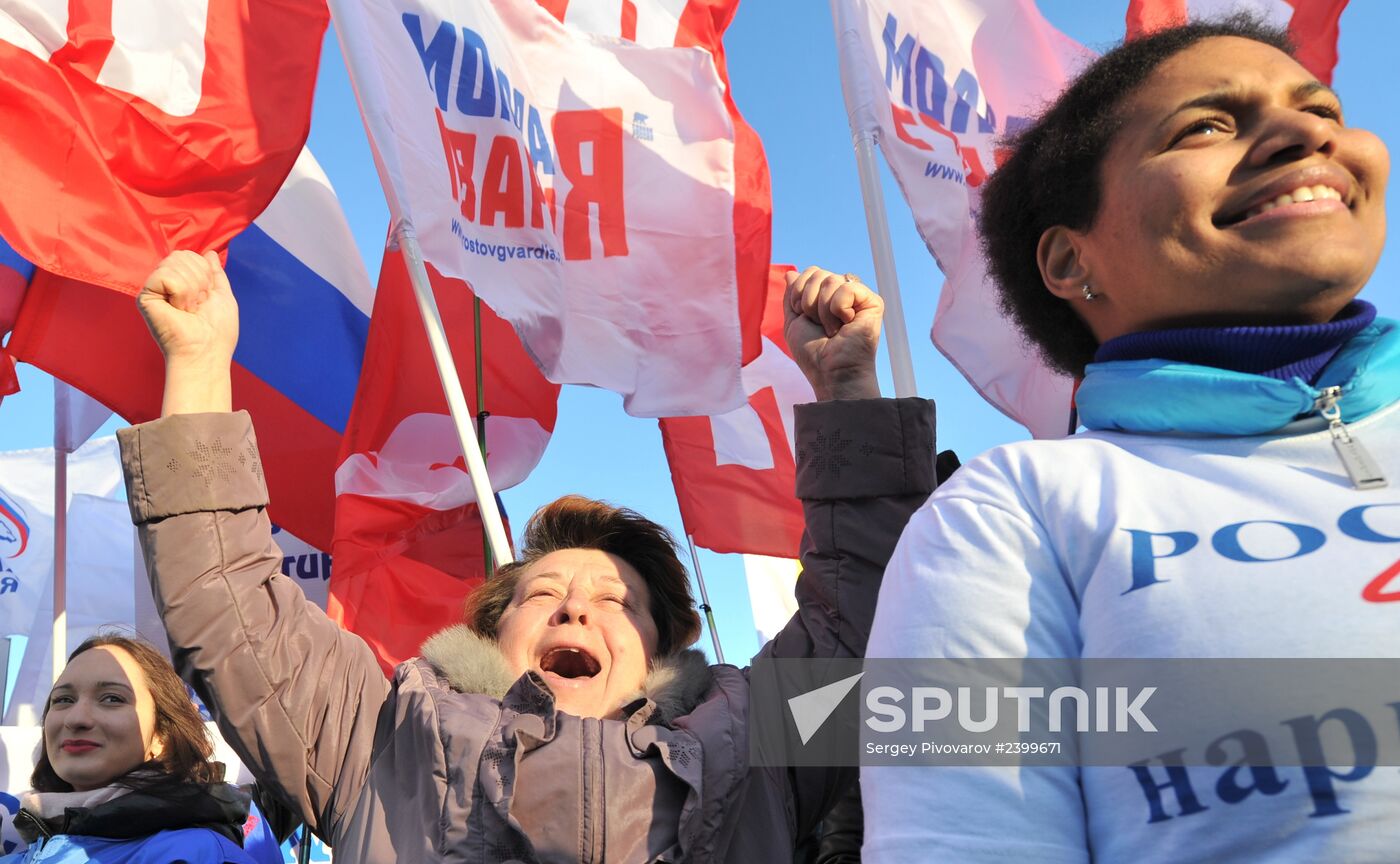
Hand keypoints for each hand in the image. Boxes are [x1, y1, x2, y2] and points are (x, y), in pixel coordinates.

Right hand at [136, 251, 237, 414]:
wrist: (205, 352)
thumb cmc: (217, 331)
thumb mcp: (222, 296)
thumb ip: (215, 274)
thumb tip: (209, 253)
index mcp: (182, 283)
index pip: (192, 256)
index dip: (206, 273)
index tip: (207, 298)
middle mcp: (165, 284)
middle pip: (182, 255)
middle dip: (199, 280)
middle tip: (198, 306)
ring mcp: (154, 289)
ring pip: (175, 262)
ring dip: (192, 288)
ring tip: (189, 310)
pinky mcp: (145, 296)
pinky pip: (167, 275)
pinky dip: (181, 292)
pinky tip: (179, 309)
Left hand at [783, 266, 881, 400]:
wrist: (830, 372)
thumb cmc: (813, 354)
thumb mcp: (793, 322)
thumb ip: (792, 296)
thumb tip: (791, 272)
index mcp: (826, 297)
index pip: (811, 272)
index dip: (798, 292)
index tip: (803, 317)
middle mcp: (843, 294)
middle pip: (818, 273)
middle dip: (809, 301)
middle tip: (819, 326)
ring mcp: (859, 298)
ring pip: (831, 279)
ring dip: (823, 310)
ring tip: (832, 330)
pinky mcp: (873, 302)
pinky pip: (847, 287)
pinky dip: (838, 308)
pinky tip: (847, 325)